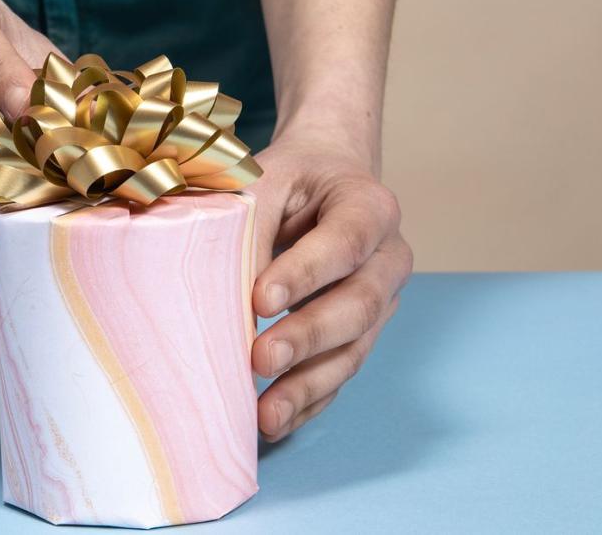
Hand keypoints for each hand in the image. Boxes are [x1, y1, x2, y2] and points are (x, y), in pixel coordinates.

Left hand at [244, 136, 412, 440]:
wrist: (325, 179)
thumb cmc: (290, 180)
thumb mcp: (266, 180)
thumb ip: (248, 224)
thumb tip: (213, 287)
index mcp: (369, 206)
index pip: (345, 242)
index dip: (306, 274)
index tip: (260, 300)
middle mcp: (388, 257)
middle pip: (359, 303)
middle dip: (308, 336)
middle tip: (260, 358)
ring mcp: (382, 302)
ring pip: (354, 349)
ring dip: (308, 383)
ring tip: (266, 412)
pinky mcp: (362, 335)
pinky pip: (340, 374)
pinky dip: (308, 401)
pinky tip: (275, 421)